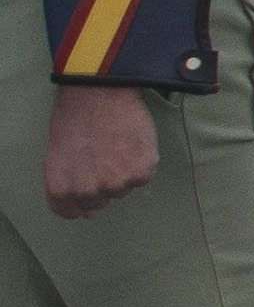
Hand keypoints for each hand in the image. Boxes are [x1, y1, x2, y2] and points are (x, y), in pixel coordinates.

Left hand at [39, 82, 156, 220]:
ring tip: (117, 146)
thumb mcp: (58, 155)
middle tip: (103, 158)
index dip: (79, 201)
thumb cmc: (74, 119)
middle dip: (102, 185)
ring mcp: (116, 184)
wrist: (99, 93)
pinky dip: (140, 164)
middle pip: (99, 203)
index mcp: (62, 188)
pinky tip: (131, 144)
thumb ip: (68, 183)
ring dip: (122, 173)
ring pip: (122, 190)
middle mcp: (87, 192)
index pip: (70, 213)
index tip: (86, 186)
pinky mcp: (142, 173)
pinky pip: (143, 178)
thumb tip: (85, 208)